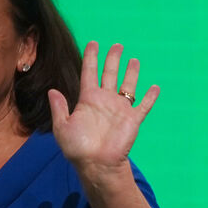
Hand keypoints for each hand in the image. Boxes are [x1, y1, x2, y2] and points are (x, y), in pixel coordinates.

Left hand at [48, 42, 158, 185]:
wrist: (96, 164)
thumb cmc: (78, 148)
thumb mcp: (62, 127)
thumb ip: (59, 108)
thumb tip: (52, 90)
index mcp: (88, 99)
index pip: (89, 72)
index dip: (91, 57)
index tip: (93, 43)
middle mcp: (104, 100)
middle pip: (109, 74)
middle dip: (112, 59)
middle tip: (117, 45)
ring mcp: (119, 109)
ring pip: (127, 85)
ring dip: (131, 73)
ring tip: (133, 59)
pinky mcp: (133, 119)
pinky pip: (144, 105)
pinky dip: (150, 97)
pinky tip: (155, 87)